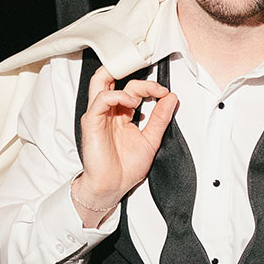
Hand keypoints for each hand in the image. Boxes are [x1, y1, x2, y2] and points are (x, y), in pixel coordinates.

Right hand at [72, 66, 177, 224]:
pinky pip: (101, 99)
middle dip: (136, 76)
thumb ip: (160, 119)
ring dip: (122, 76)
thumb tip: (171, 99)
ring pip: (101, 80)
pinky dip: (117, 95)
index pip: (133, 89)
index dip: (150, 87)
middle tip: (156, 86)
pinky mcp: (92, 121)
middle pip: (115, 78)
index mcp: (122, 115)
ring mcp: (99, 114)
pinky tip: (131, 102)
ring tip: (144, 89)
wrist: (112, 187)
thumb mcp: (151, 140)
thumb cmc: (125, 168)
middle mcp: (109, 111)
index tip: (165, 94)